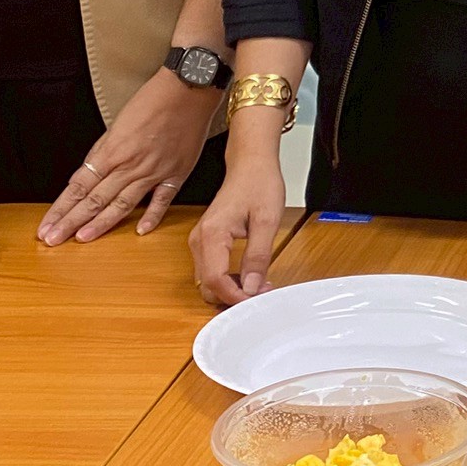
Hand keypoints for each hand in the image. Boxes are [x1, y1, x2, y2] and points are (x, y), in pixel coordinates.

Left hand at [40, 68, 218, 244]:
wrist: (189, 88)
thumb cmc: (152, 99)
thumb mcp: (118, 123)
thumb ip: (103, 151)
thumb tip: (88, 173)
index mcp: (112, 150)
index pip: (79, 186)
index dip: (61, 208)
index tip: (46, 225)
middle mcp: (130, 164)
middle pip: (95, 199)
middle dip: (70, 222)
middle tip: (52, 240)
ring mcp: (154, 171)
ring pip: (123, 203)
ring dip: (100, 224)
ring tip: (82, 239)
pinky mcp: (177, 173)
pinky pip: (162, 199)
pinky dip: (152, 216)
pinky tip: (140, 231)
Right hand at [189, 136, 286, 305]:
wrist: (250, 164)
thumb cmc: (259, 184)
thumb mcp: (267, 221)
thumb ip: (258, 256)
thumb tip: (252, 287)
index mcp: (212, 234)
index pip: (215, 280)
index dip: (235, 296)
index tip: (256, 301)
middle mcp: (199, 240)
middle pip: (207, 285)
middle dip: (233, 296)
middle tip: (262, 293)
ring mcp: (199, 241)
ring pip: (208, 281)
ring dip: (231, 289)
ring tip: (260, 284)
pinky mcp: (205, 242)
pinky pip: (211, 270)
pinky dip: (228, 279)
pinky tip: (249, 276)